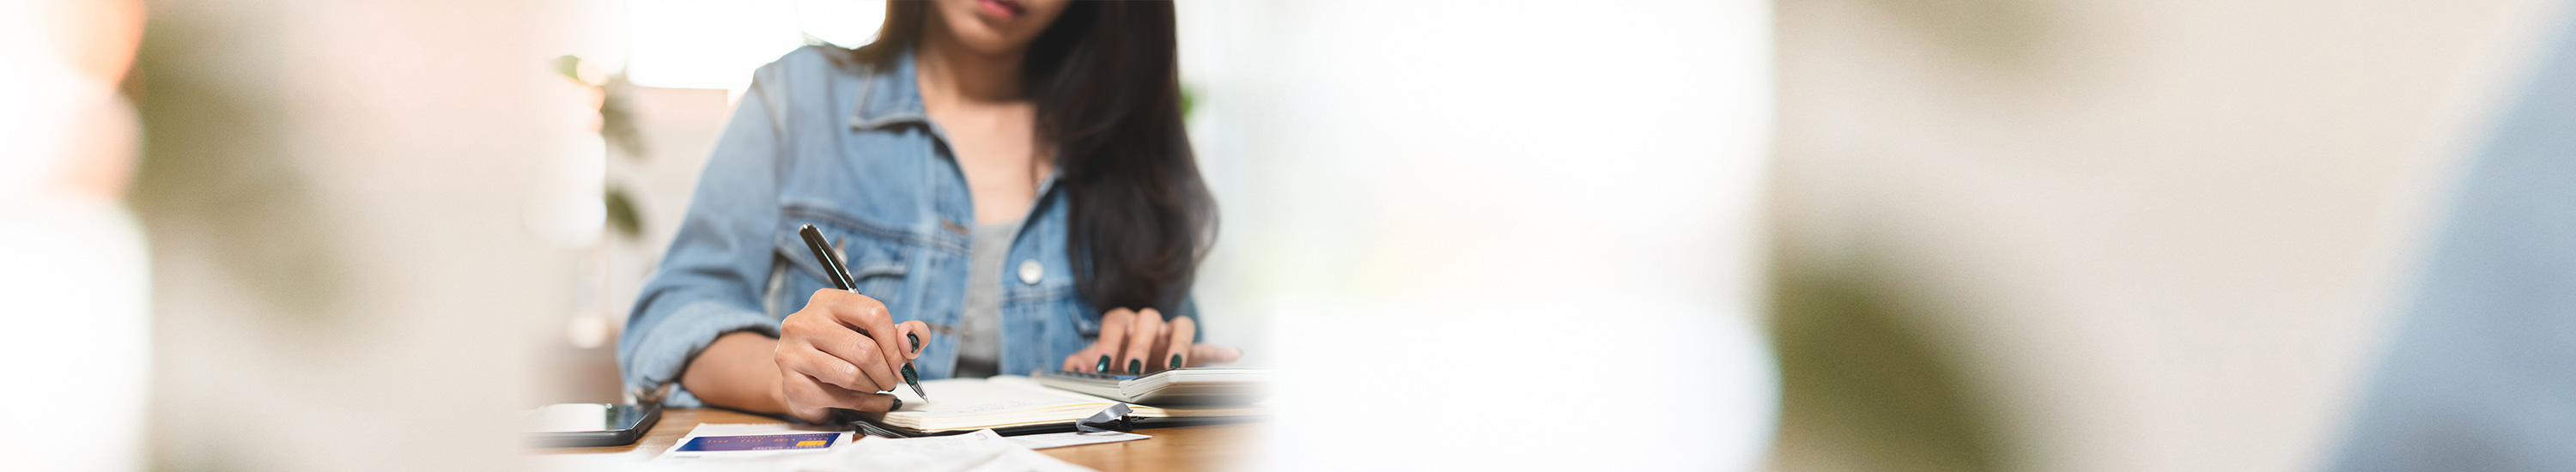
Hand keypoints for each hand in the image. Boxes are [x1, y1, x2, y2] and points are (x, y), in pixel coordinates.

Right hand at [772, 289, 927, 422]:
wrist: (801, 377)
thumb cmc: (840, 351)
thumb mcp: (874, 333)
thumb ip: (905, 332)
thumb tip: (910, 343)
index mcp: (827, 301)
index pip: (873, 313)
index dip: (896, 342)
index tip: (904, 360)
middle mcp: (804, 323)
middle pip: (865, 349)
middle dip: (888, 371)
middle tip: (892, 379)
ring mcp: (793, 354)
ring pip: (852, 375)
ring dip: (875, 387)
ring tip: (877, 386)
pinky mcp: (792, 386)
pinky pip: (843, 399)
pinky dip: (869, 404)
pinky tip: (874, 401)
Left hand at [1060, 307, 1241, 374]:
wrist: (1126, 360)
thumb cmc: (1111, 357)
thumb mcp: (1090, 360)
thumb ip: (1078, 363)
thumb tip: (1070, 368)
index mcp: (1122, 321)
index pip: (1115, 323)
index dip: (1108, 342)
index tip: (1102, 365)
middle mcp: (1147, 322)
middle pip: (1147, 319)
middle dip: (1140, 344)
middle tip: (1132, 368)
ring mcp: (1168, 333)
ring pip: (1179, 326)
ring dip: (1179, 343)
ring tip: (1175, 364)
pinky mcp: (1187, 349)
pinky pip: (1205, 346)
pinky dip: (1220, 350)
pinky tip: (1233, 354)